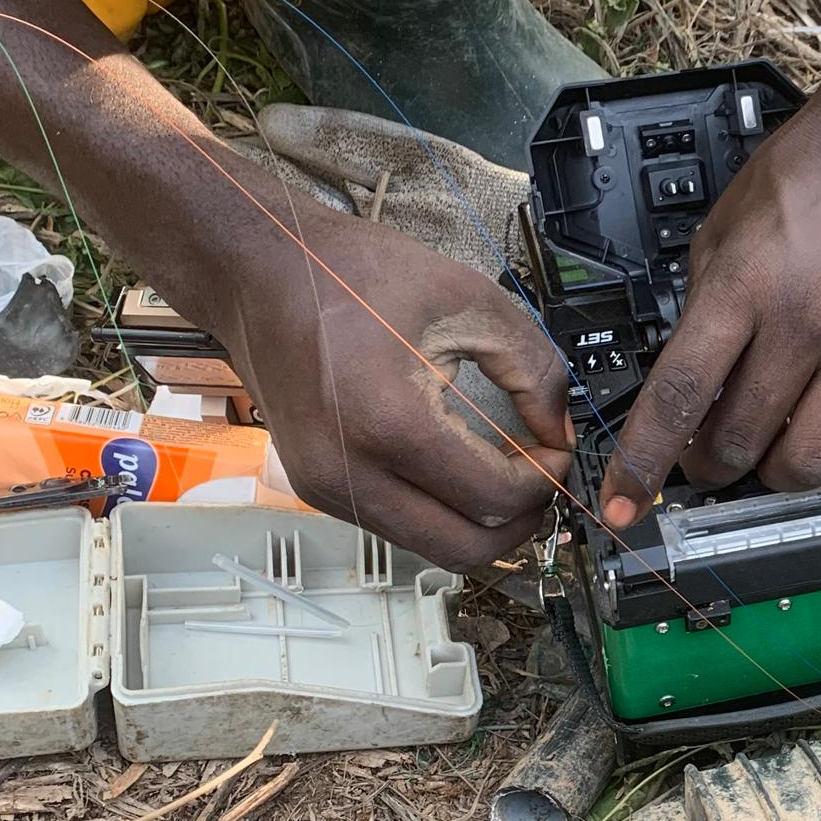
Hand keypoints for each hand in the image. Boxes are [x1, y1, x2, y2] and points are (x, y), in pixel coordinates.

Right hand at [212, 211, 569, 569]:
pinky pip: (397, 526)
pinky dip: (440, 512)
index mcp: (389, 421)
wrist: (258, 272)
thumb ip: (533, 369)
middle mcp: (349, 470)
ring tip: (503, 472)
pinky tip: (458, 468)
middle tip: (542, 481)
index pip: (494, 497)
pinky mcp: (317, 488)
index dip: (545, 482)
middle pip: (466, 549)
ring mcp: (327, 487)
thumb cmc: (350, 274)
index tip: (558, 452)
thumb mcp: (467, 299)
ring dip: (479, 523)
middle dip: (520, 522)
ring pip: (431, 548)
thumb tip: (561, 431)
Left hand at [598, 88, 820, 525]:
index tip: (620, 501)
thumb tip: (682, 390)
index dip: (642, 461)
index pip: (679, 395)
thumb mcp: (721, 230)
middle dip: (704, 465)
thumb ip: (702, 312)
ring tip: (762, 452)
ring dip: (771, 474)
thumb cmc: (806, 178)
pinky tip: (820, 449)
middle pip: (739, 441)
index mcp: (745, 285)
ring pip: (807, 464)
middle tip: (700, 454)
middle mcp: (807, 322)